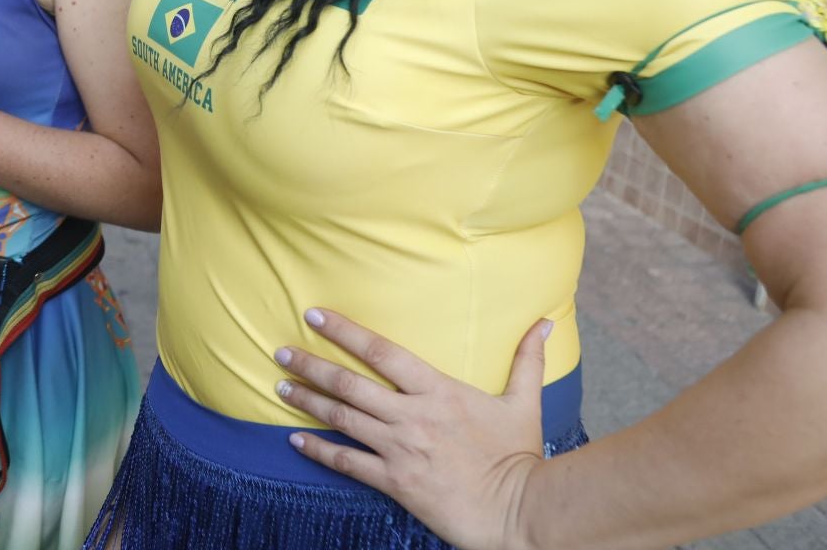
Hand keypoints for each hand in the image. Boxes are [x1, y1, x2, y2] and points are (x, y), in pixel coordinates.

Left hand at [273, 309, 551, 549]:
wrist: (519, 511)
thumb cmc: (520, 456)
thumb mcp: (524, 402)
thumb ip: (527, 360)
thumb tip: (546, 323)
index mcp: (438, 390)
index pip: (381, 350)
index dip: (344, 331)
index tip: (314, 315)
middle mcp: (412, 415)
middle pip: (350, 383)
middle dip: (311, 364)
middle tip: (280, 351)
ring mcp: (401, 449)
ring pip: (342, 418)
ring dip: (308, 401)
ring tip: (280, 385)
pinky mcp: (396, 482)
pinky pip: (348, 462)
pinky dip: (319, 449)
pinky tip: (295, 439)